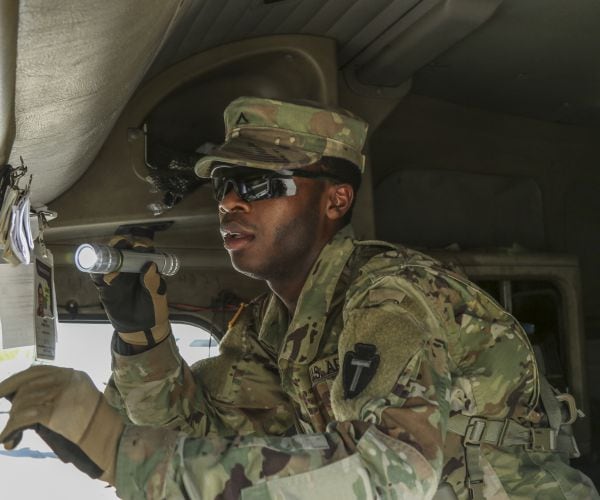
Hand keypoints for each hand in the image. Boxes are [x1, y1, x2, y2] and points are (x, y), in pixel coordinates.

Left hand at [0, 365, 123, 483]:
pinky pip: (23, 417)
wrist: (110, 439)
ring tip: (11, 434)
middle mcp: (67, 380)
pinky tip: (8, 439)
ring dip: (13, 419)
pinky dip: (11, 429)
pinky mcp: (54, 411)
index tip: (2, 389)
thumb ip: (56, 394)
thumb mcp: (77, 401)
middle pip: (27, 384)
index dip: (15, 380)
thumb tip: (24, 399)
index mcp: (73, 376)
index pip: (37, 371)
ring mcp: (61, 394)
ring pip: (23, 401)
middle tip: (6, 417)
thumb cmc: (94, 426)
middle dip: (11, 400)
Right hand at [92, 235, 169, 346]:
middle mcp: (130, 268)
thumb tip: (149, 266)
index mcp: (145, 266)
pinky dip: (98, 273)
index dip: (140, 245)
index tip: (140, 246)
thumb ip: (153, 282)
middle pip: (123, 250)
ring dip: (107, 255)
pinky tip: (103, 275)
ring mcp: (117, 276)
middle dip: (121, 243)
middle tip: (121, 243)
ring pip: (108, 260)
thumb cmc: (153, 308)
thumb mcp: (157, 296)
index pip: (142, 250)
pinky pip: (98, 277)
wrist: (142, 327)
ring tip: (109, 256)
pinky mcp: (105, 287)